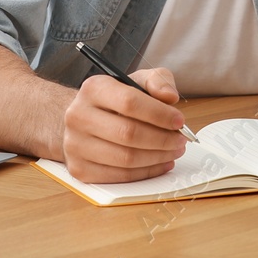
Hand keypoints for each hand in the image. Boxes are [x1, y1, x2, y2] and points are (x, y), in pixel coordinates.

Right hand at [61, 67, 190, 183]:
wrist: (83, 120)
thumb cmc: (114, 101)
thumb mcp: (136, 80)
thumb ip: (157, 81)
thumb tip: (170, 97)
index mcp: (93, 89)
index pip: (130, 102)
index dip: (159, 114)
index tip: (179, 121)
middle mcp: (78, 116)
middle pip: (128, 133)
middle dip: (162, 139)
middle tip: (181, 139)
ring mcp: (76, 145)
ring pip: (125, 158)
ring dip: (157, 157)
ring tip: (174, 150)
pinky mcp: (80, 169)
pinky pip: (120, 176)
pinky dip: (146, 172)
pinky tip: (160, 163)